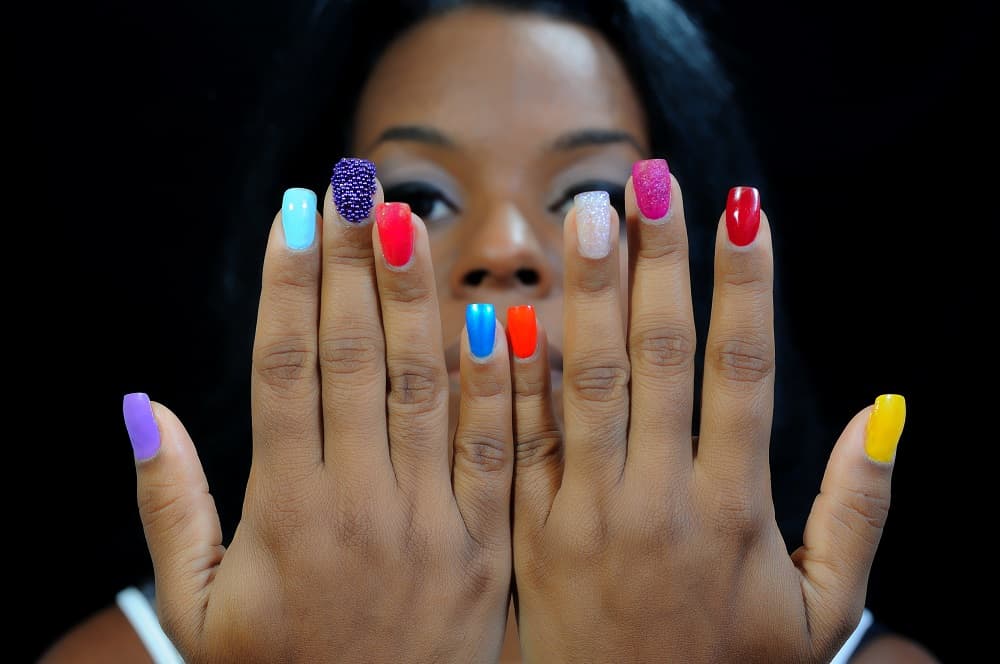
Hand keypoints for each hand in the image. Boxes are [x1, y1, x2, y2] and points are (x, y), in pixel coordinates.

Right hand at [123, 168, 513, 661]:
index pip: (285, 369)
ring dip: (417, 297)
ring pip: (424, 386)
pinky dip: (497, 381)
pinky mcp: (489, 546)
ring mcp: (431, 522)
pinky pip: (499, 450)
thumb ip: (168, 505)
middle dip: (349, 264)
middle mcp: (359, 503)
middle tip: (350, 187)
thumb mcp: (196, 607)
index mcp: (284, 511)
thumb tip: (141, 406)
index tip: (291, 217)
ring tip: (407, 222)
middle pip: (354, 358)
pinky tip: (495, 313)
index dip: (286, 287)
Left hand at [509, 162, 904, 661]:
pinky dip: (515, 373)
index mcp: (735, 508)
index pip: (744, 369)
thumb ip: (858, 512)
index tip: (744, 210)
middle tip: (652, 182)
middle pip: (662, 354)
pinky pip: (521, 438)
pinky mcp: (529, 529)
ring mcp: (586, 511)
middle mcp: (660, 496)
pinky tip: (512, 309)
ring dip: (590, 291)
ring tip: (587, 214)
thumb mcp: (820, 608)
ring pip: (589, 380)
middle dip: (662, 262)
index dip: (747, 284)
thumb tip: (891, 414)